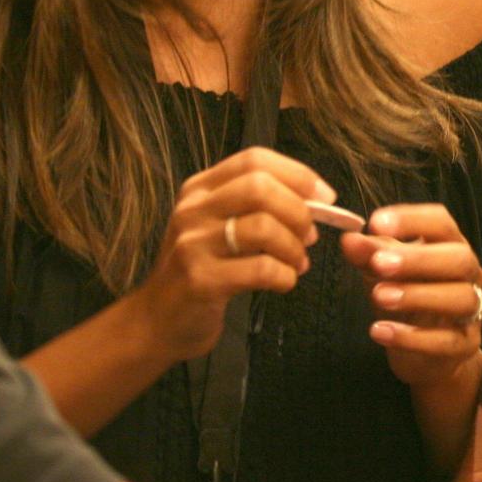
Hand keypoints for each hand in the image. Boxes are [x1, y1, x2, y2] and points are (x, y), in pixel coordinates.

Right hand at [130, 146, 330, 363]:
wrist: (156, 322)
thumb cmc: (201, 270)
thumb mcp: (220, 226)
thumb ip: (260, 208)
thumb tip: (318, 200)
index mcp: (200, 188)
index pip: (255, 160)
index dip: (298, 174)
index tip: (324, 196)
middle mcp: (193, 210)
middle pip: (261, 187)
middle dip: (298, 211)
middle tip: (310, 236)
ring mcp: (193, 244)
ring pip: (264, 227)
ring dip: (294, 248)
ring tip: (297, 263)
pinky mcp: (200, 281)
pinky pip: (260, 269)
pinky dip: (285, 276)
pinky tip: (284, 282)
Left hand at [341, 203, 481, 388]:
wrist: (426, 355)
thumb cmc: (406, 300)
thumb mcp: (383, 274)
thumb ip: (369, 255)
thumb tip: (349, 239)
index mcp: (450, 246)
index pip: (442, 223)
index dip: (412, 220)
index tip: (375, 223)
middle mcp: (469, 275)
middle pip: (459, 259)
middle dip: (419, 259)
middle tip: (379, 263)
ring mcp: (472, 311)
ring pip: (460, 298)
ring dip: (417, 295)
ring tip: (379, 297)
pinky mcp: (465, 346)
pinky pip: (447, 341)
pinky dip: (412, 337)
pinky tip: (380, 332)